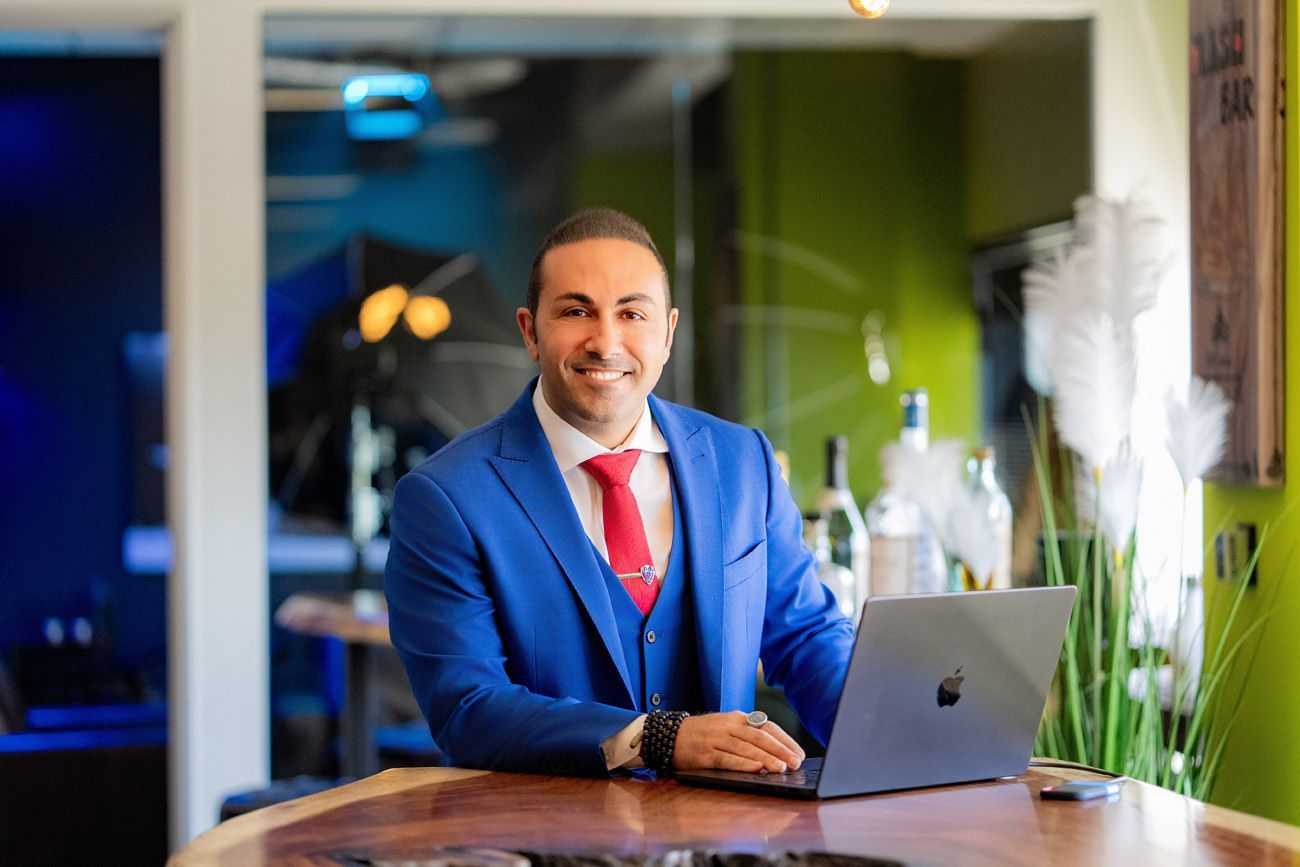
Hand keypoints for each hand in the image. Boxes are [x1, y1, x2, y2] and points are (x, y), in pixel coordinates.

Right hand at [672, 711, 805, 773]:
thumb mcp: (726, 727)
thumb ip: (747, 735)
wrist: (668, 734)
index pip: (766, 726)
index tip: (799, 753)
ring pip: (746, 748)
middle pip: (759, 737)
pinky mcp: (705, 753)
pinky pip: (727, 758)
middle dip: (780, 750)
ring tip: (781, 769)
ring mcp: (716, 739)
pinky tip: (756, 769)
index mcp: (737, 718)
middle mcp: (728, 726)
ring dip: (766, 758)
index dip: (785, 740)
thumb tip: (774, 751)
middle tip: (796, 763)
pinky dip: (743, 763)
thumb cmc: (702, 734)